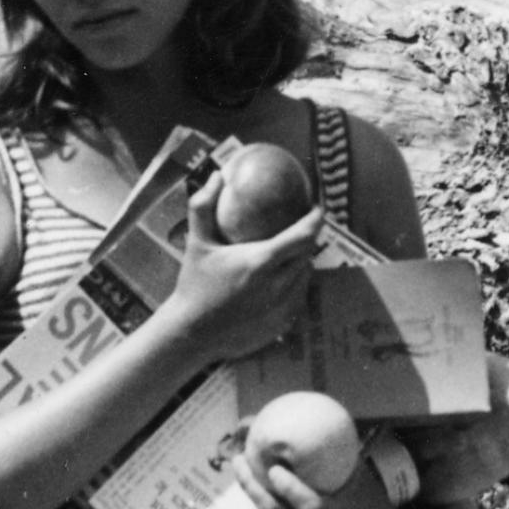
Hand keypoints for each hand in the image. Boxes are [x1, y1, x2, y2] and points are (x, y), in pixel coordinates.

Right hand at [159, 176, 320, 363]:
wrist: (191, 334)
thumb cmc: (194, 285)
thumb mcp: (197, 242)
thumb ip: (204, 206)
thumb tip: (218, 175)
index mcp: (261, 261)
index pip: (304, 235)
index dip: (316, 219)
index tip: (316, 208)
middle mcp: (278, 284)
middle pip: (308, 254)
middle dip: (309, 239)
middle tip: (301, 228)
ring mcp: (283, 307)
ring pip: (306, 276)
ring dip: (302, 263)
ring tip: (290, 254)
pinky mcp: (283, 325)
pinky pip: (299, 298)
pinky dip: (295, 286)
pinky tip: (281, 281)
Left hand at [241, 455, 476, 508]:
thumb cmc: (372, 497)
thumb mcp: (361, 472)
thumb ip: (339, 450)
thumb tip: (307, 413)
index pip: (311, 507)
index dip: (289, 490)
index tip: (273, 467)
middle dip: (254, 490)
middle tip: (239, 463)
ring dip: (257, 506)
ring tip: (245, 478)